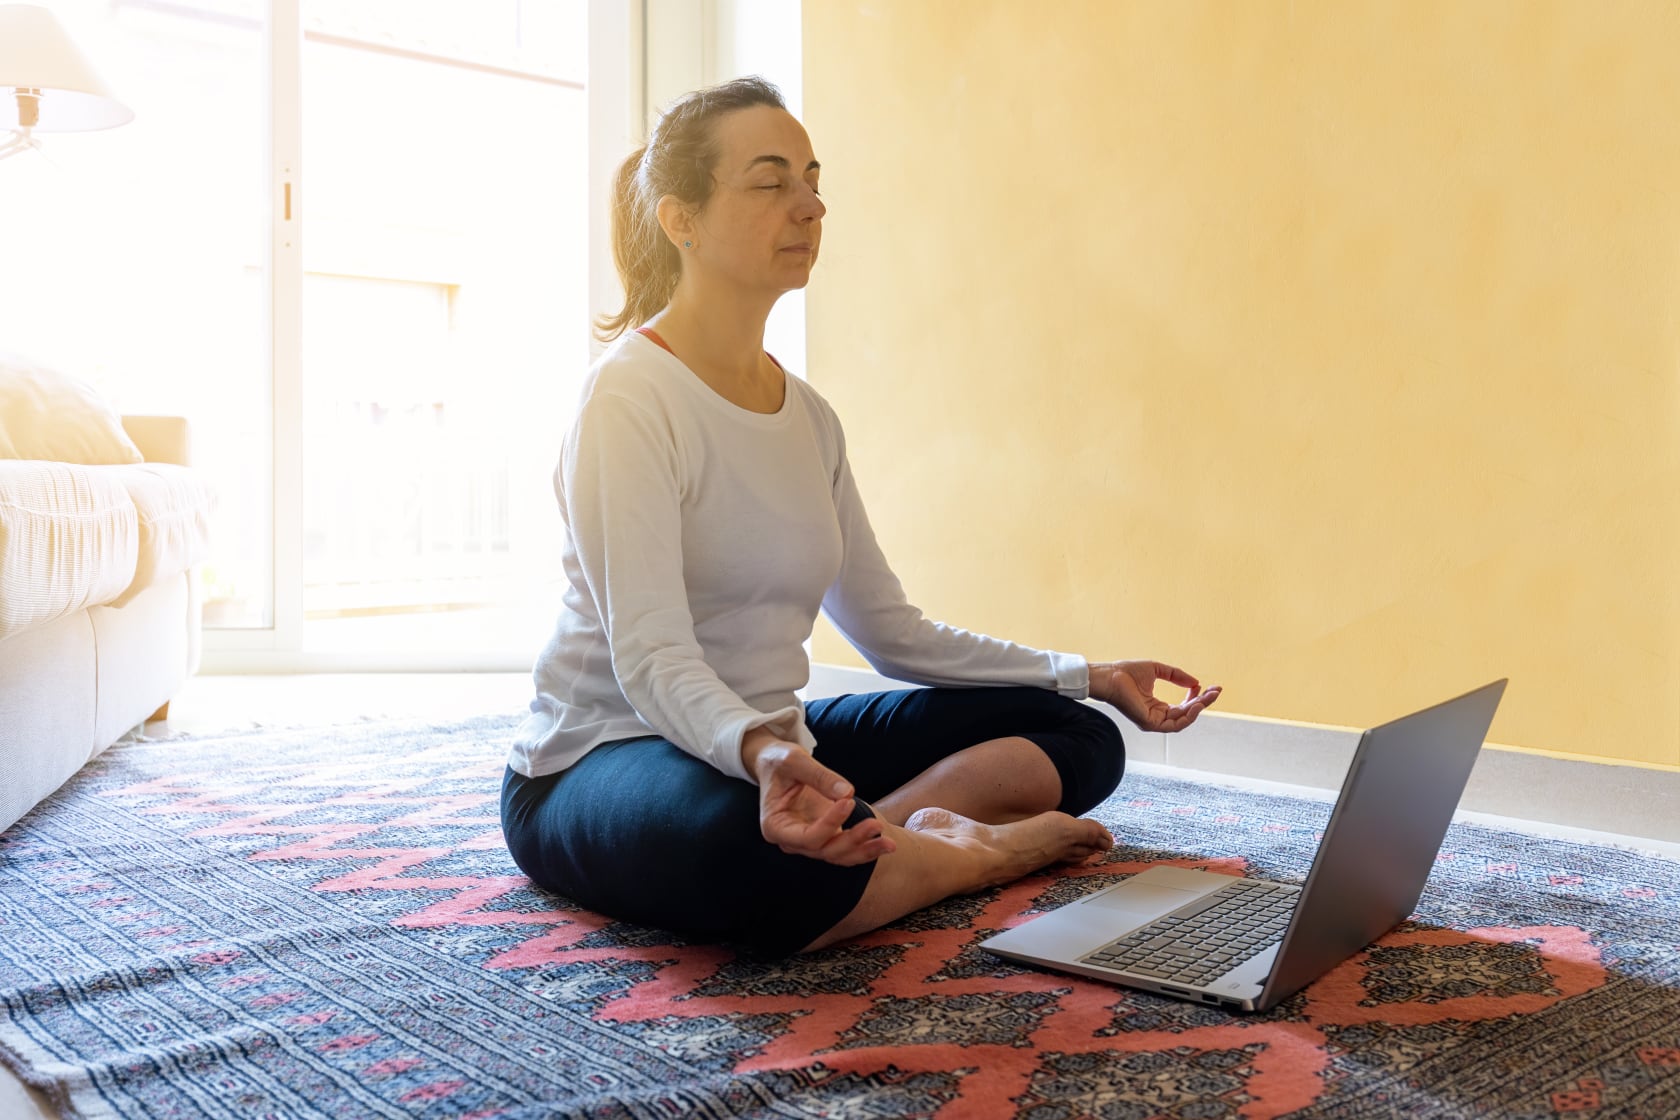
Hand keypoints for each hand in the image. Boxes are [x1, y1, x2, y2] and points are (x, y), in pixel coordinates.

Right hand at [741, 730, 895, 865]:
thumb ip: (819, 776)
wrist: (777, 764)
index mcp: (775, 826)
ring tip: (889, 844)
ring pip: (838, 855)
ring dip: (864, 850)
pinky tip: (885, 843)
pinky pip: (844, 848)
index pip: (807, 837)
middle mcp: (791, 840)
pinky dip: (864, 848)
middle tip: (876, 825)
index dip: (830, 823)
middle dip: (852, 841)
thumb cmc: (779, 761)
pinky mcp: (823, 835)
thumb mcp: (793, 760)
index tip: (848, 801)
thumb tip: (847, 792)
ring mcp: (808, 840)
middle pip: (825, 850)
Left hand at [1089, 660, 1220, 732]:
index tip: (1205, 685)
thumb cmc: (1127, 672)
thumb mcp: (1158, 670)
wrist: (1110, 676)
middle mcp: (1156, 716)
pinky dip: (1188, 715)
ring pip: (1183, 720)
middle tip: (1216, 691)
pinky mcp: (1149, 723)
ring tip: (1208, 696)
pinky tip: (1196, 704)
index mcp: (1157, 707)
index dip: (1196, 697)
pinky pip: (1175, 724)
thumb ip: (1176, 676)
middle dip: (1203, 703)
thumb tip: (1195, 682)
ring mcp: (1153, 722)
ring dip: (1199, 708)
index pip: (1183, 706)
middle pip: (1186, 714)